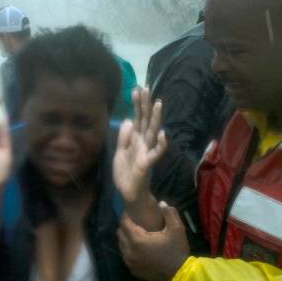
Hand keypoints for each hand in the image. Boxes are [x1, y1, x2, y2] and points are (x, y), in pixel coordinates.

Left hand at [112, 87, 167, 205]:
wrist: (128, 192)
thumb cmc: (125, 173)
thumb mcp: (119, 152)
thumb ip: (123, 137)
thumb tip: (128, 119)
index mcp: (136, 139)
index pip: (138, 118)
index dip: (137, 104)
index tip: (136, 89)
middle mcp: (143, 142)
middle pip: (146, 120)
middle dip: (146, 105)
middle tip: (146, 88)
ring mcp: (146, 152)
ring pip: (152, 132)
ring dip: (156, 118)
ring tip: (158, 103)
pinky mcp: (147, 163)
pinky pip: (155, 153)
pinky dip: (160, 144)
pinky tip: (162, 134)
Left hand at [117, 203, 191, 280]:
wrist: (180, 275)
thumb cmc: (177, 251)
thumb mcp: (177, 229)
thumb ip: (169, 213)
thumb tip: (161, 203)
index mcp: (137, 240)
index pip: (124, 223)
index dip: (126, 215)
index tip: (132, 211)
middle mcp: (129, 251)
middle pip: (120, 233)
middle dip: (125, 226)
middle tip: (134, 221)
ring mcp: (129, 262)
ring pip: (121, 245)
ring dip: (126, 238)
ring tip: (136, 233)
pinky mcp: (133, 270)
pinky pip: (125, 255)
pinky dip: (129, 249)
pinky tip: (138, 247)